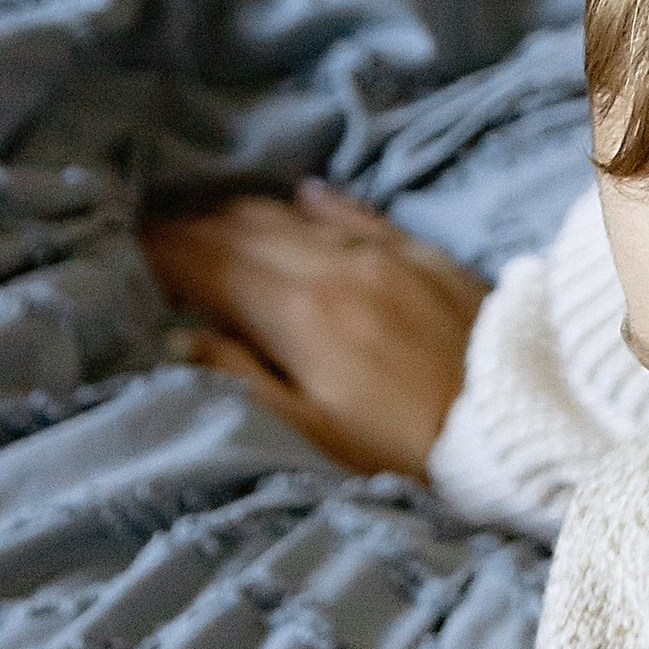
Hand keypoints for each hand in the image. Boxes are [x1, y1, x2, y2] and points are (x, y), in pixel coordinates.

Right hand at [143, 183, 487, 475]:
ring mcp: (390, 257)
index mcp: (301, 311)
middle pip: (246, 231)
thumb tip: (180, 335)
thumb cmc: (408, 453)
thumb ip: (242, 380)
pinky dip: (322, 206)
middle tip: (151, 230)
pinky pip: (362, 216)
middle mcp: (341, 268)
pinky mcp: (431, 261)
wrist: (525, 430)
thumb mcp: (314, 435)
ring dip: (245, 214)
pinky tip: (304, 195)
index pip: (209, 264)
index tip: (123, 249)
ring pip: (298, 216)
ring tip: (207, 217)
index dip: (161, 254)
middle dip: (192, 229)